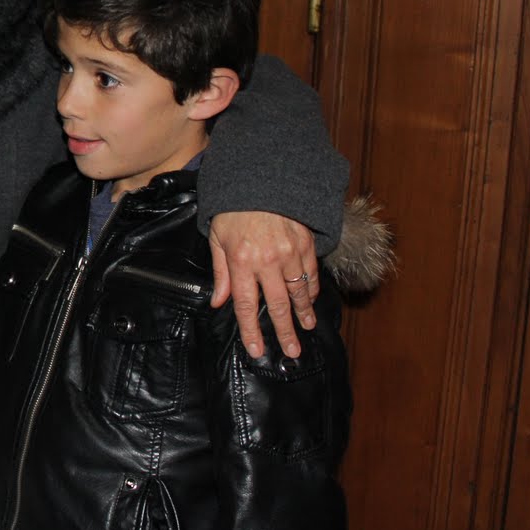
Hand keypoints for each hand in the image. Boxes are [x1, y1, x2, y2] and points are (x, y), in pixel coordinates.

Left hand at [208, 210, 318, 358]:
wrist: (260, 178)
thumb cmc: (233, 209)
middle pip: (277, 305)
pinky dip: (312, 289)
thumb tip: (219, 302)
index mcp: (241, 261)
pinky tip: (310, 301)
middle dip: (285, 332)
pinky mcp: (306, 243)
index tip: (256, 349)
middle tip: (291, 351)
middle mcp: (267, 261)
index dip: (251, 330)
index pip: (245, 305)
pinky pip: (311, 273)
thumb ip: (220, 273)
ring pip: (299, 292)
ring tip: (306, 328)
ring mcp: (290, 252)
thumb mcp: (217, 238)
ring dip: (303, 314)